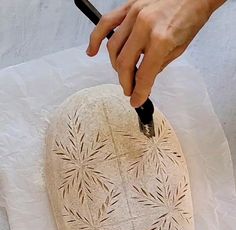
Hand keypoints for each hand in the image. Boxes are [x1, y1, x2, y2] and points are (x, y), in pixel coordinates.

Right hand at [87, 0, 224, 107]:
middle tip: (130, 90)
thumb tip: (142, 82)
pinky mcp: (129, 6)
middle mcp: (145, 26)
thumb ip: (157, 66)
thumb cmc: (190, 17)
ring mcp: (134, 14)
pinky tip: (92, 52)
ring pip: (114, 48)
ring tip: (124, 75)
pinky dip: (96, 39)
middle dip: (126, 82)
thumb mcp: (179, 49)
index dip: (139, 92)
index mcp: (161, 39)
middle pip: (125, 63)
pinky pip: (106, 23)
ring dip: (116, 67)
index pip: (144, 74)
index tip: (136, 101)